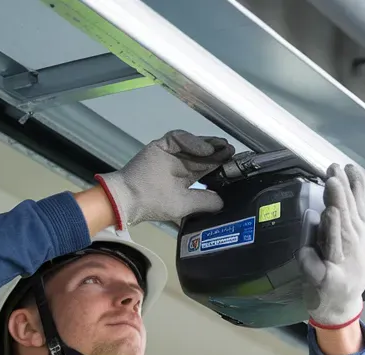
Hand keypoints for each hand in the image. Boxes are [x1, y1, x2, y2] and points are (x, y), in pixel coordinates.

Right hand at [96, 130, 234, 227]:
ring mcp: (170, 153)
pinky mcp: (162, 145)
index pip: (207, 168)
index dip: (220, 165)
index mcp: (184, 179)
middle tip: (233, 152)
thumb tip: (223, 202)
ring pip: (194, 144)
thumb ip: (204, 201)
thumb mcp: (184, 206)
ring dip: (209, 144)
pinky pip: (180, 138)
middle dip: (219, 152)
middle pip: (203, 154)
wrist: (129, 198)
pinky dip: (193, 142)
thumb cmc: (154, 204)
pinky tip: (206, 149)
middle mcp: (179, 164)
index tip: (234, 164)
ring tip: (224, 147)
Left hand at [299, 164, 364, 329]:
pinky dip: (311, 259)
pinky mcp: (327, 283)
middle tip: (334, 175)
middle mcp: (355, 251)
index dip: (355, 189)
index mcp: (361, 239)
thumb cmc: (345, 273)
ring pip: (337, 244)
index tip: (348, 167)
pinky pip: (317, 269)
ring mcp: (342, 268)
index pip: (360, 209)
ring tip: (331, 208)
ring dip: (334, 226)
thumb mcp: (353, 246)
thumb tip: (338, 197)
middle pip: (349, 221)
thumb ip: (347, 223)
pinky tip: (306, 251)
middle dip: (342, 198)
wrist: (341, 309)